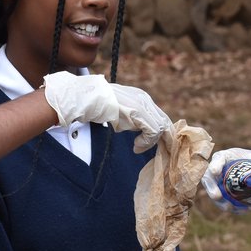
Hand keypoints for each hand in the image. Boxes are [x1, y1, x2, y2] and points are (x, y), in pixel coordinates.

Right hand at [41, 73, 172, 151]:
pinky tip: (136, 147)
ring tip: (137, 148)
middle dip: (163, 139)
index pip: (159, 116)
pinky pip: (152, 131)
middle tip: (157, 152)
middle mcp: (145, 100)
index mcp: (141, 98)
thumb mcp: (119, 114)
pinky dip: (146, 142)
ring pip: (160, 128)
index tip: (154, 145)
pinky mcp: (138, 112)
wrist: (86, 98)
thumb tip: (138, 138)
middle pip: (164, 121)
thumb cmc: (97, 107)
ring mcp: (142, 105)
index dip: (159, 133)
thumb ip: (131, 121)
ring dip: (151, 142)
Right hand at [199, 146, 250, 212]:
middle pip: (210, 176)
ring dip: (219, 201)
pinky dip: (230, 207)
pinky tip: (239, 210)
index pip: (219, 158)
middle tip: (217, 196)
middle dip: (211, 186)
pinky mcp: (228, 196)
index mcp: (233, 157)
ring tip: (229, 208)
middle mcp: (225, 169)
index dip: (215, 164)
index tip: (216, 172)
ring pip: (215, 192)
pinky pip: (224, 203)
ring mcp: (224, 184)